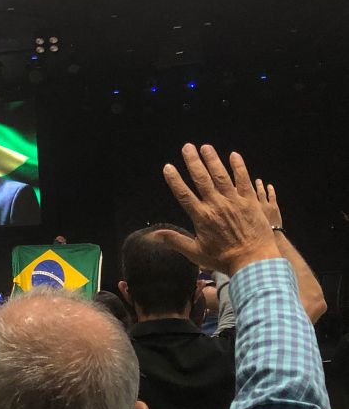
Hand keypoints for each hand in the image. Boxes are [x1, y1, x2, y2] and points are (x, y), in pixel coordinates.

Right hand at [157, 144, 278, 274]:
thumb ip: (175, 241)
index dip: (175, 180)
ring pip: (221, 176)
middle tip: (187, 147)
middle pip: (202, 179)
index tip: (168, 167)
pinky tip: (234, 155)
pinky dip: (239, 167)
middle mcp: (216, 205)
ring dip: (213, 160)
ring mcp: (234, 201)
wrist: (252, 261)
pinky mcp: (250, 202)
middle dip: (193, 162)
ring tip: (206, 147)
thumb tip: (155, 235)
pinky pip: (243, 180)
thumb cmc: (222, 259)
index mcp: (201, 217)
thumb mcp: (195, 253)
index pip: (184, 194)